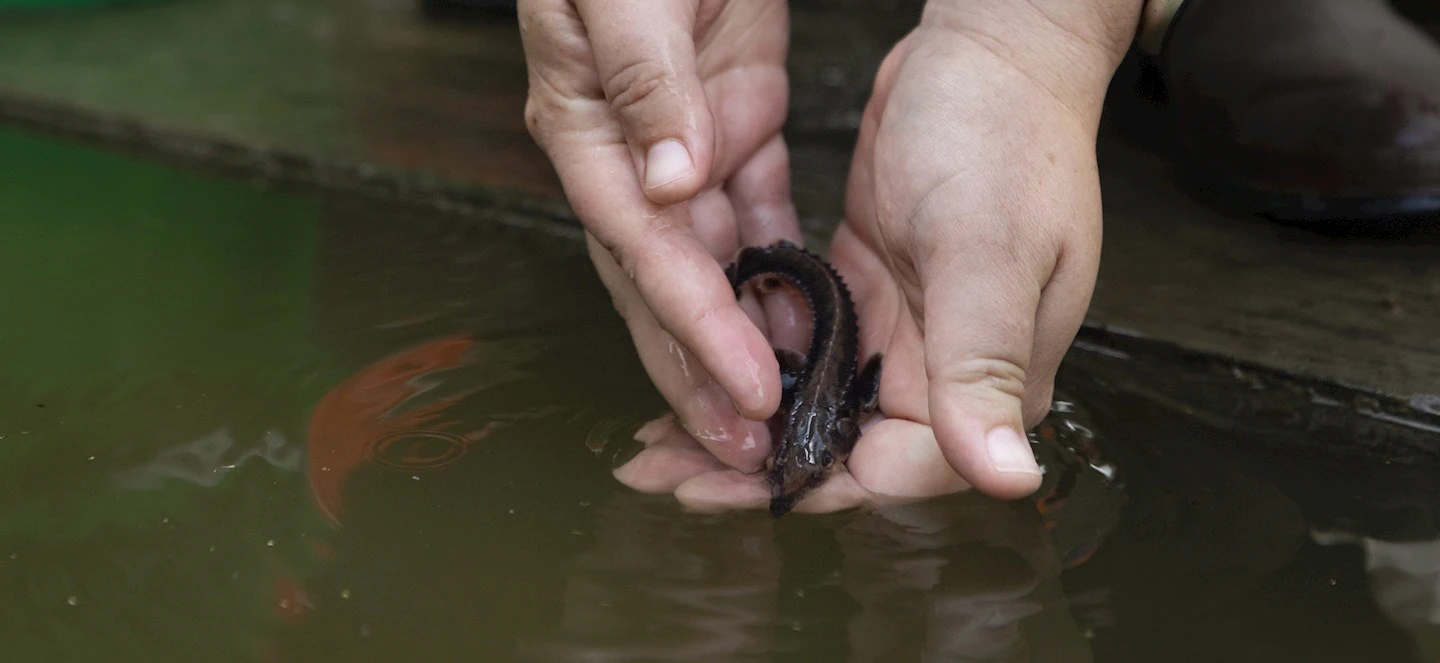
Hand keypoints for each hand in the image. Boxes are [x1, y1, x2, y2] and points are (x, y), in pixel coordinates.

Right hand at [519, 0, 804, 472]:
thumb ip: (644, 78)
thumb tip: (670, 181)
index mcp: (586, 125)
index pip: (641, 246)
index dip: (691, 324)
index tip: (744, 390)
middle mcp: (628, 149)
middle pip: (666, 281)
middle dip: (708, 368)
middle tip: (755, 448)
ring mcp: (680, 142)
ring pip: (711, 265)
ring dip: (742, 339)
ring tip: (778, 413)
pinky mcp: (734, 119)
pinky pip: (753, 214)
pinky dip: (776, 271)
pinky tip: (802, 323)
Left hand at [612, 1, 1138, 511]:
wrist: (999, 45)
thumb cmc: (1009, 132)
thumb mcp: (987, 248)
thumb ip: (984, 363)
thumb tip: (1007, 479)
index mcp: (989, 375)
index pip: (893, 470)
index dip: (805, 486)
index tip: (721, 487)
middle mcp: (946, 366)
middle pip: (843, 446)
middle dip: (753, 467)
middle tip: (665, 471)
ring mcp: (908, 327)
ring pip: (816, 401)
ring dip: (745, 419)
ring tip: (664, 436)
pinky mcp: (873, 286)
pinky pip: (808, 344)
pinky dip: (756, 359)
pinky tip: (701, 362)